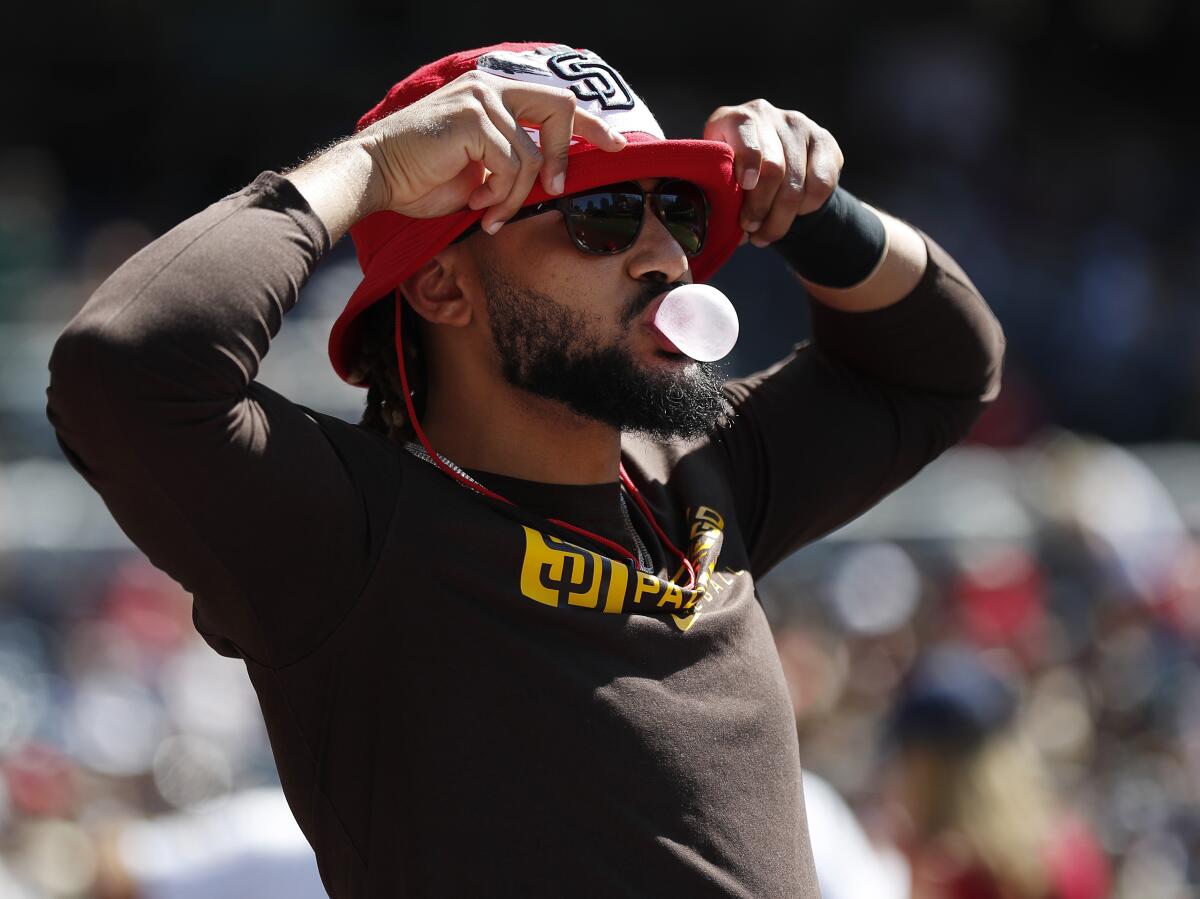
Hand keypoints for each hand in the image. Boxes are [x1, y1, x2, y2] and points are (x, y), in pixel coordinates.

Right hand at [357, 70, 626, 231]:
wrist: (377, 176)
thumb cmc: (423, 177)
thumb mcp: (481, 168)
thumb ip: (514, 161)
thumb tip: (552, 179)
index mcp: (495, 95)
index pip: (556, 99)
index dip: (592, 122)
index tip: (617, 146)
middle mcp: (490, 88)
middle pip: (560, 106)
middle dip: (567, 153)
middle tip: (558, 190)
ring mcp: (481, 100)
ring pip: (531, 157)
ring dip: (515, 196)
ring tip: (490, 213)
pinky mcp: (472, 120)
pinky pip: (511, 168)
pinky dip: (501, 198)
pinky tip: (478, 207)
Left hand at [703, 99, 843, 247]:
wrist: (766, 159)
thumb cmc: (732, 173)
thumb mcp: (717, 176)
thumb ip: (719, 189)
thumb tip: (723, 225)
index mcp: (735, 120)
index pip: (747, 138)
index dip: (748, 164)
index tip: (746, 187)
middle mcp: (767, 115)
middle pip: (774, 168)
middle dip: (761, 208)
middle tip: (751, 229)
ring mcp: (799, 125)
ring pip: (797, 184)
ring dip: (780, 219)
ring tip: (765, 234)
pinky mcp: (824, 140)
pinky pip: (822, 184)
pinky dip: (806, 208)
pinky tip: (791, 214)